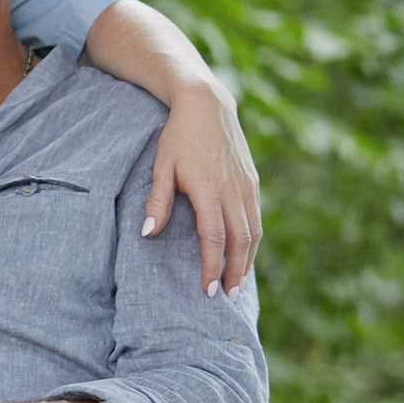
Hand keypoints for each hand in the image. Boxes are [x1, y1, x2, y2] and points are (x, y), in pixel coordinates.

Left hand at [141, 80, 261, 294]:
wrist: (207, 105)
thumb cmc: (178, 137)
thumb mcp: (161, 166)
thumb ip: (157, 201)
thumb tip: (147, 234)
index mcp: (209, 188)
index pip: (214, 237)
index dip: (212, 265)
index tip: (206, 289)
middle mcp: (233, 190)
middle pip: (240, 241)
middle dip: (234, 272)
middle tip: (225, 297)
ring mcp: (247, 186)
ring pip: (253, 231)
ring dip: (246, 260)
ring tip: (236, 283)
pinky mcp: (253, 181)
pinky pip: (256, 218)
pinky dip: (252, 241)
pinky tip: (243, 254)